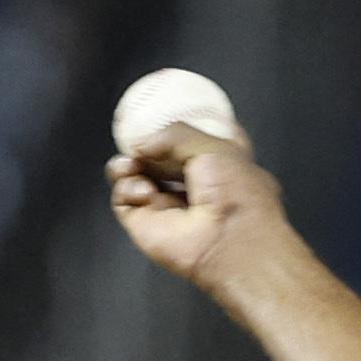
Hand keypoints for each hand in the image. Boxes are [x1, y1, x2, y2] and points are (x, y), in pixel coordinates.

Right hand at [108, 123, 280, 290]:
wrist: (231, 242)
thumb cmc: (237, 195)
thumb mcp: (214, 145)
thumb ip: (174, 135)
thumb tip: (142, 144)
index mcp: (219, 163)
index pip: (192, 140)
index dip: (175, 128)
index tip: (160, 118)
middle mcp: (193, 184)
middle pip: (157, 157)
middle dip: (144, 147)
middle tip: (140, 144)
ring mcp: (168, 205)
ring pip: (134, 175)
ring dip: (128, 165)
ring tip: (132, 166)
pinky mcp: (146, 224)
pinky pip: (123, 199)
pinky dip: (126, 188)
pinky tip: (143, 192)